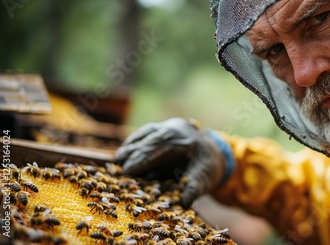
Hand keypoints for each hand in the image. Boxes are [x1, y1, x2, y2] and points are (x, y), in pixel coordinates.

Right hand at [114, 118, 233, 207]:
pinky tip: (124, 150)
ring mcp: (171, 126)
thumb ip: (194, 189)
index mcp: (189, 142)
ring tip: (117, 158)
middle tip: (117, 165)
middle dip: (134, 152)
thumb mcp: (205, 179)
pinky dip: (135, 140)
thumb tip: (184, 203)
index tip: (129, 170)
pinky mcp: (164, 127)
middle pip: (153, 139)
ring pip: (148, 132)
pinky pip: (147, 131)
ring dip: (132, 144)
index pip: (162, 148)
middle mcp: (179, 130)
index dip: (144, 159)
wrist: (213, 152)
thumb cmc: (206, 168)